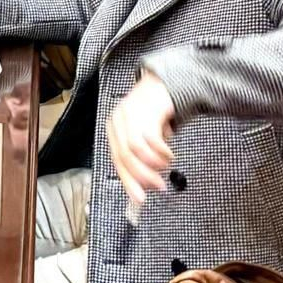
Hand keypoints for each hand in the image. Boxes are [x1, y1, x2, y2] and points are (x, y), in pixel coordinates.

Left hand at [105, 73, 177, 211]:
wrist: (164, 84)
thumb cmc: (153, 114)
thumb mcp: (142, 135)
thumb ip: (139, 157)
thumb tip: (142, 186)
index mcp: (113, 129)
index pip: (117, 160)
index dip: (128, 181)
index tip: (139, 198)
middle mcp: (118, 122)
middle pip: (124, 157)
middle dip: (142, 176)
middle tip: (158, 187)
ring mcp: (130, 115)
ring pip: (135, 150)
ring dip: (154, 164)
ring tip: (166, 167)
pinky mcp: (146, 110)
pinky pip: (150, 138)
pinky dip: (161, 151)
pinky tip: (169, 155)